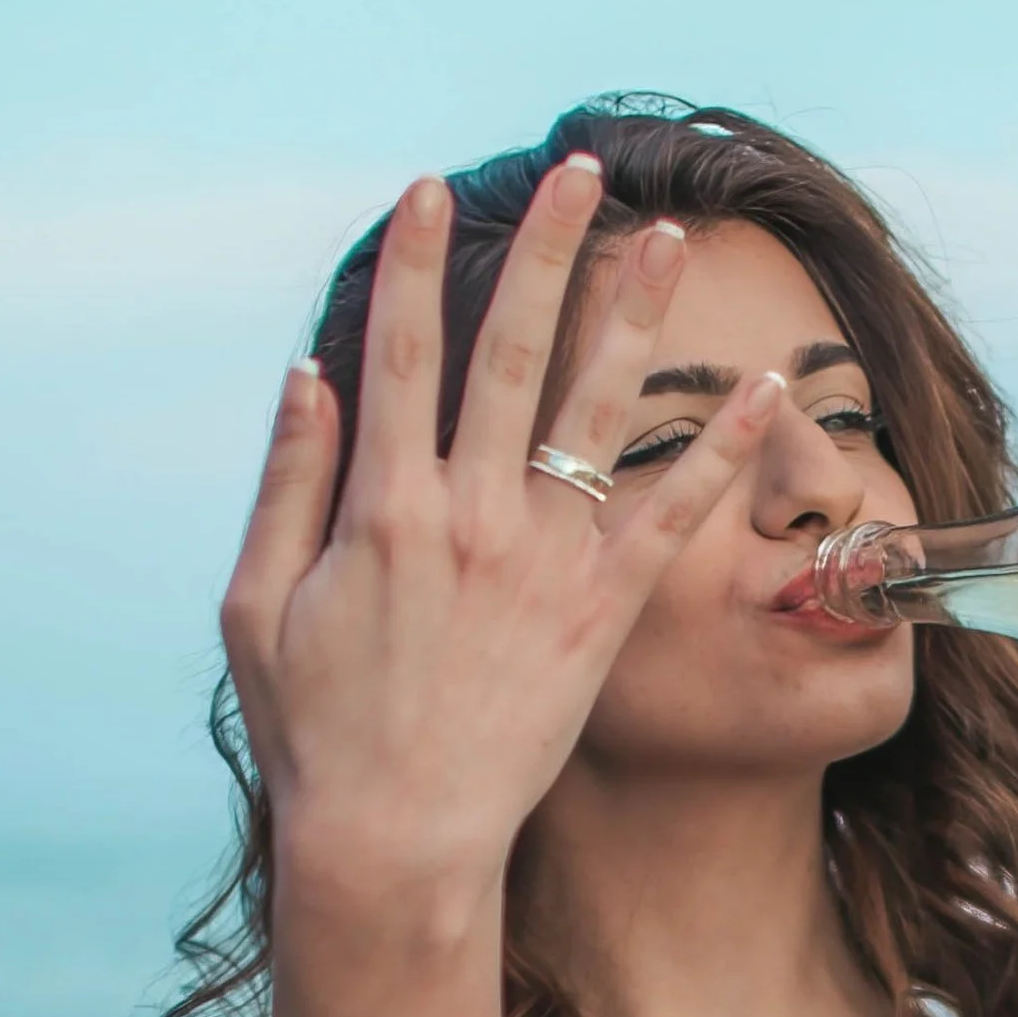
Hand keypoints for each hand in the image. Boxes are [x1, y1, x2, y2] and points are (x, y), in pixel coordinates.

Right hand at [220, 158, 782, 912]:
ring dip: (634, 316)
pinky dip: (721, 451)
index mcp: (380, 506)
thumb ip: (286, 483)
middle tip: (581, 172)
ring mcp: (541, 564)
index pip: (402, 352)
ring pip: (598, 413)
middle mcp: (468, 516)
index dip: (419, 263)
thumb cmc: (314, 735)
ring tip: (669, 240)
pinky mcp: (600, 618)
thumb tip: (309, 373)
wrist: (394, 844)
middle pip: (511, 353)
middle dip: (546, 252)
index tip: (435, 189)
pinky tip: (762, 391)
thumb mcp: (254, 605)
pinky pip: (672, 518)